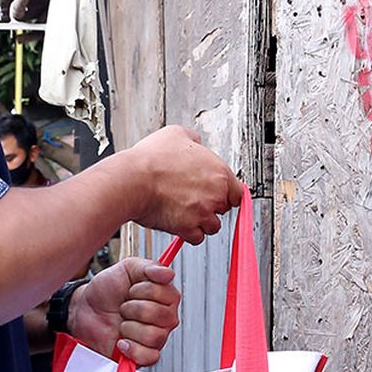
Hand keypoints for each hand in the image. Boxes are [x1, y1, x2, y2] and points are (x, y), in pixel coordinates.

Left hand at [68, 258, 179, 366]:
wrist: (85, 310)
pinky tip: (122, 341)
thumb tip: (168, 273)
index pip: (168, 294)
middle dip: (133, 308)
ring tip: (122, 323)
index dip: (145, 290)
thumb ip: (149, 267)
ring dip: (129, 327)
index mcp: (165, 296)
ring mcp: (156, 337)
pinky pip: (149, 356)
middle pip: (160, 315)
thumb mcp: (127, 269)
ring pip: (154, 335)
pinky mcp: (145, 355)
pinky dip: (131, 349)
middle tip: (124, 306)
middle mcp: (164, 318)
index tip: (132, 288)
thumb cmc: (107, 290)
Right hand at [125, 125, 243, 243]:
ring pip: (212, 225)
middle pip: (224, 208)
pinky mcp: (188, 228)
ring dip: (201, 221)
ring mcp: (203, 213)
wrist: (132, 180)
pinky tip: (177, 221)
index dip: (226, 193)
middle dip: (211, 206)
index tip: (217, 195)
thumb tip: (196, 141)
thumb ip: (193, 139)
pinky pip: (196, 238)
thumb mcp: (176, 134)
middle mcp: (215, 194)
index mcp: (219, 171)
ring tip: (183, 210)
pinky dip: (188, 233)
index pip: (238, 191)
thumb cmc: (151, 158)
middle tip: (192, 198)